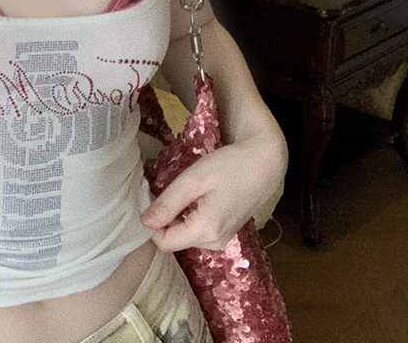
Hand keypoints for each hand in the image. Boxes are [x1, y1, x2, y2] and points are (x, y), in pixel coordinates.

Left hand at [140, 130, 286, 250]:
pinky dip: (190, 216)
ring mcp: (222, 240)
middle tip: (171, 188)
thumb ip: (168, 203)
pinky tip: (198, 196)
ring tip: (187, 190)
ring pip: (185, 236)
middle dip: (165, 218)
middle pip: (174, 239)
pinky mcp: (226, 234)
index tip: (152, 197)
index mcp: (205, 231)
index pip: (164, 242)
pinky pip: (197, 231)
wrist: (264, 164)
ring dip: (178, 216)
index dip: (152, 222)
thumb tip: (143, 222)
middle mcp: (214, 243)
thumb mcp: (194, 179)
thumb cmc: (229, 166)